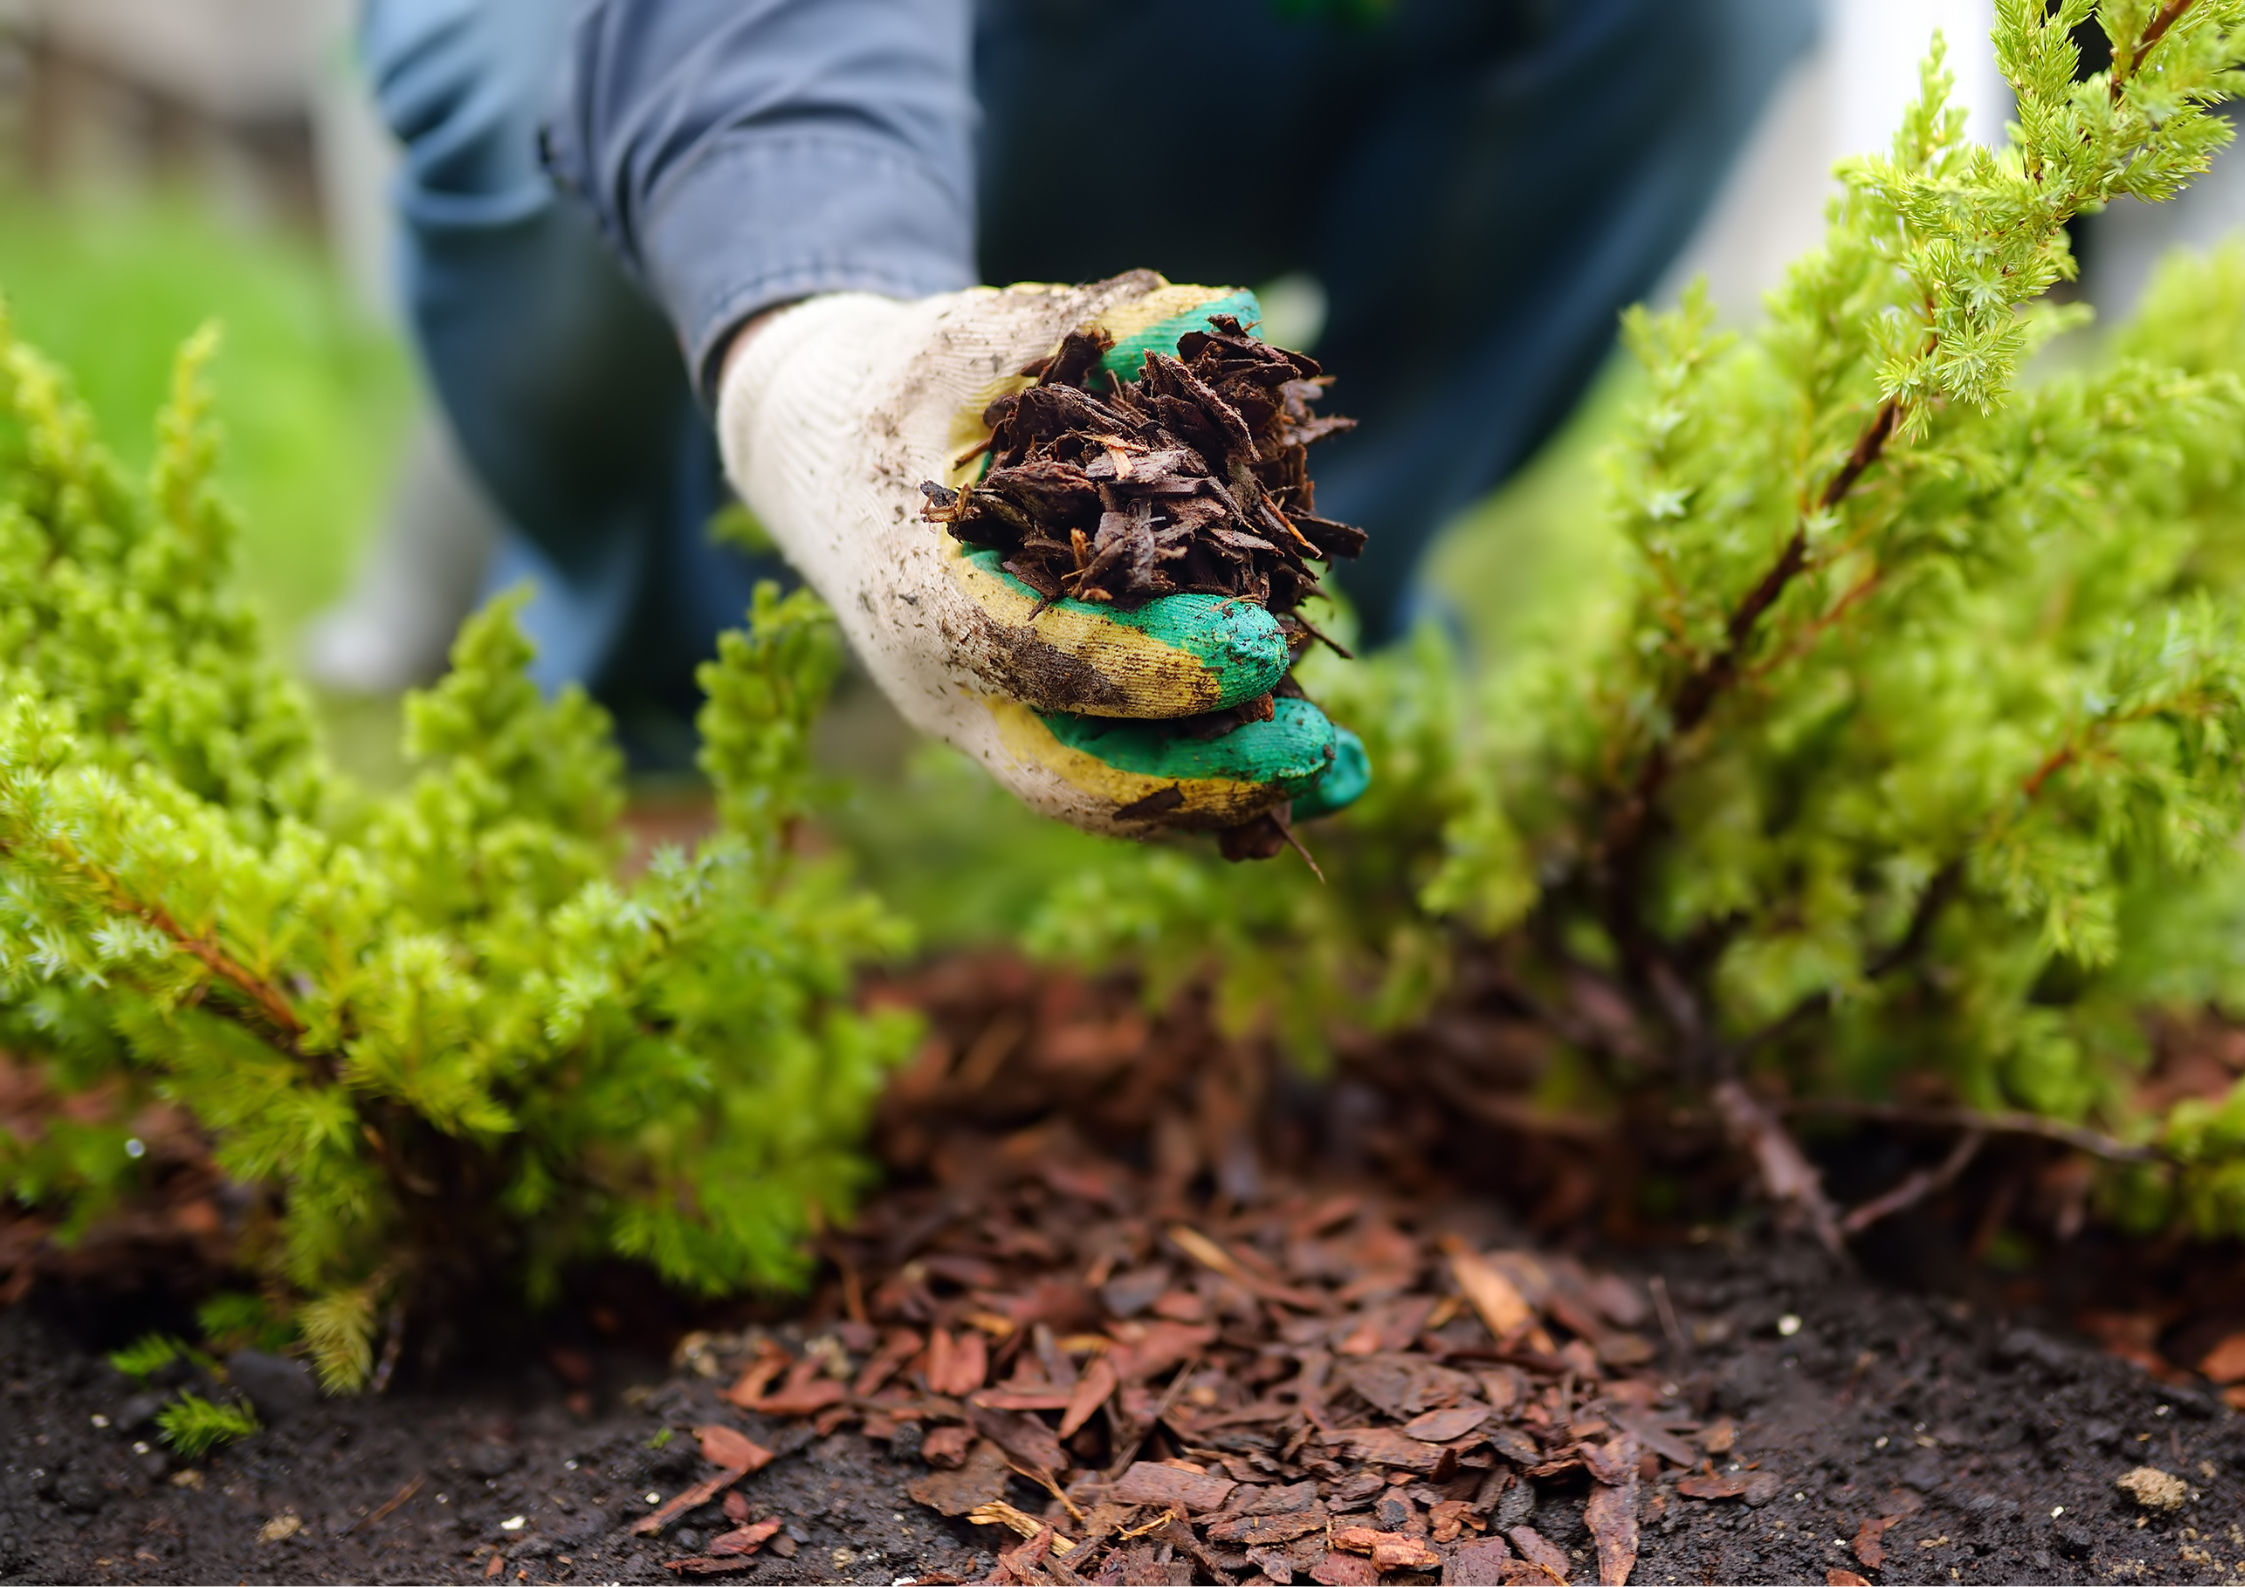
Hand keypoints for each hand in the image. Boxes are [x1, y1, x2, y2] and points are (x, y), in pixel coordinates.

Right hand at [716, 271, 1367, 835]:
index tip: (1267, 645)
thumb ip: (1090, 325)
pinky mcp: (1020, 729)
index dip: (1157, 662)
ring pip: (1102, 797)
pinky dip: (1209, 784)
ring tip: (1345, 776)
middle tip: (1318, 747)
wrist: (817, 458)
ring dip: (1225, 798)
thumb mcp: (972, 339)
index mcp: (919, 591)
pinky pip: (1116, 779)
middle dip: (1202, 775)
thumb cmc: (900, 389)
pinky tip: (1311, 771)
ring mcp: (980, 722)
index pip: (1040, 654)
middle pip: (1075, 775)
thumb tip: (1231, 311)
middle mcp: (944, 685)